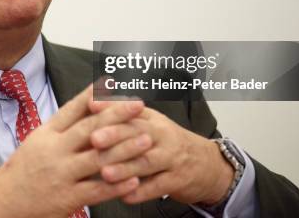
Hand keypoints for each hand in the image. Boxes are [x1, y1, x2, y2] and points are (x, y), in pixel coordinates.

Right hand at [0, 85, 146, 217]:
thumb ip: (62, 126)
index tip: (112, 82)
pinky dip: (118, 185)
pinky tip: (135, 178)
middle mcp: (54, 151)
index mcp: (46, 134)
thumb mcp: (37, 140)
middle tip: (138, 104)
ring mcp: (61, 174)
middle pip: (90, 128)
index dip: (94, 94)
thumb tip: (88, 104)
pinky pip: (97, 190)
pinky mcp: (67, 198)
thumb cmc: (23, 170)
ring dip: (125, 148)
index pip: (72, 109)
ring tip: (146, 139)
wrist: (4, 202)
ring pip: (98, 158)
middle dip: (117, 114)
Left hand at [88, 100, 234, 205]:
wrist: (207, 164)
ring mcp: (171, 158)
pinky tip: (125, 196)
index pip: (131, 110)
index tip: (91, 106)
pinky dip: (141, 192)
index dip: (111, 107)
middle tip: (94, 140)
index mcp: (151, 119)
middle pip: (138, 133)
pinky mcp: (178, 180)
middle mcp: (162, 135)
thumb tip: (91, 101)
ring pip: (147, 161)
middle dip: (115, 136)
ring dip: (125, 168)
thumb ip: (124, 115)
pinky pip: (159, 186)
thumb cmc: (167, 142)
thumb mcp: (150, 123)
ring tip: (105, 173)